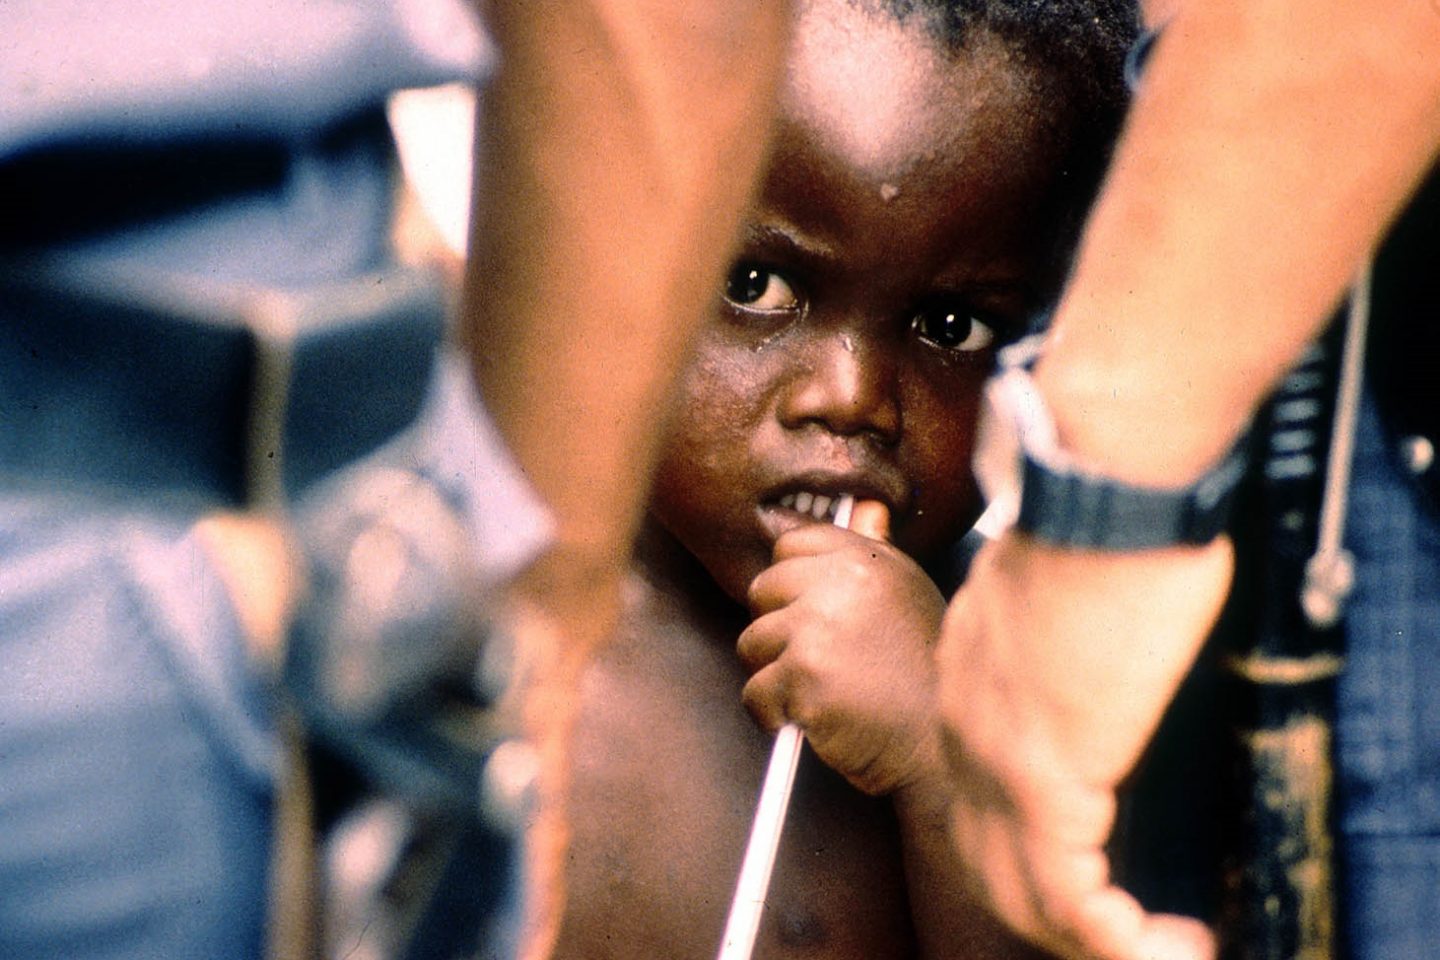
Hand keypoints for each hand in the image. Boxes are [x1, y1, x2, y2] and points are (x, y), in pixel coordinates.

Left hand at [738, 510, 946, 795]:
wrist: (940, 750)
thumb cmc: (925, 681)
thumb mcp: (911, 598)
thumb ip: (879, 553)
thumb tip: (868, 506)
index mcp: (869, 559)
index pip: (792, 544)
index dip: (793, 584)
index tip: (812, 616)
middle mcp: (844, 583)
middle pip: (762, 590)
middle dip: (778, 630)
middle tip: (817, 664)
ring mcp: (820, 627)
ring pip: (751, 643)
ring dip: (774, 675)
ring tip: (821, 694)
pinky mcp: (803, 675)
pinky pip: (754, 693)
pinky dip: (774, 716)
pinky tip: (813, 722)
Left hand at [935, 530, 1231, 959]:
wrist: (1099, 489)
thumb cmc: (1099, 524)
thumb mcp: (1057, 599)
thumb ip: (1053, 645)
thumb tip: (1083, 655)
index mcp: (970, 683)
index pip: (977, 795)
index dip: (1029, 850)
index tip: (1088, 877)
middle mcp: (968, 727)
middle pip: (986, 857)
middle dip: (1050, 912)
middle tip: (1118, 934)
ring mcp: (1000, 756)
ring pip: (1022, 892)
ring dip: (1092, 939)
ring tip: (1163, 950)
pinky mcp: (1049, 774)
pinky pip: (1071, 898)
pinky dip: (1118, 940)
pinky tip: (1168, 946)